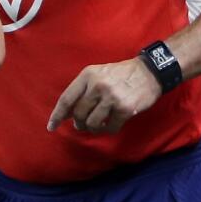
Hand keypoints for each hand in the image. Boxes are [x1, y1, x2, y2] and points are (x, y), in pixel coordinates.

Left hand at [47, 57, 161, 133]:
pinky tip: (111, 125)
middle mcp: (97, 85)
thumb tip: (66, 113)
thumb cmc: (119, 74)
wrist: (149, 72)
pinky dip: (108, 130)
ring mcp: (111, 97)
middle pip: (78, 113)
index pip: (66, 99)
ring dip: (92, 128)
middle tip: (82, 125)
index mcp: (87, 75)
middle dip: (78, 123)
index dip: (57, 115)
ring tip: (96, 125)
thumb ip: (82, 90)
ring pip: (92, 123)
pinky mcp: (125, 108)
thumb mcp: (97, 74)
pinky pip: (110, 127)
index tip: (51, 126)